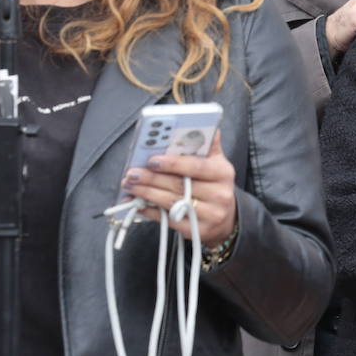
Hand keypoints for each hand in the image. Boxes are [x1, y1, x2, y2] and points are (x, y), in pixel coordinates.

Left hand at [121, 133, 237, 246]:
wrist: (226, 220)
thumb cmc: (214, 186)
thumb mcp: (216, 165)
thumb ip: (207, 146)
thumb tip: (205, 126)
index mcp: (223, 173)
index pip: (196, 166)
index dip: (173, 163)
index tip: (152, 159)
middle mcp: (219, 194)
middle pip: (179, 185)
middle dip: (151, 178)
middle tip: (131, 173)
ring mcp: (210, 215)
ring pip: (171, 202)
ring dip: (146, 193)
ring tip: (129, 186)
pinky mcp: (197, 230)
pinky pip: (168, 219)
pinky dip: (149, 211)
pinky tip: (136, 203)